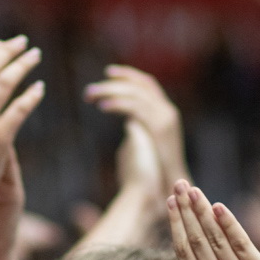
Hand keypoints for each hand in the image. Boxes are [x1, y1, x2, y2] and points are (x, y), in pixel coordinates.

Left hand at [84, 64, 189, 193]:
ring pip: (135, 95)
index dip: (129, 76)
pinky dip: (118, 104)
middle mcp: (166, 111)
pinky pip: (135, 108)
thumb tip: (128, 124)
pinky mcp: (158, 128)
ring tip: (90, 96)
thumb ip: (138, 129)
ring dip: (110, 93)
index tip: (108, 73)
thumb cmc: (155, 171)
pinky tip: (102, 107)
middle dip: (113, 84)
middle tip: (90, 91)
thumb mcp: (147, 144)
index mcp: (164, 112)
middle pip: (139, 86)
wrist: (169, 186)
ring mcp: (164, 118)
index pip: (147, 84)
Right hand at [152, 180, 259, 259]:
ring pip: (215, 239)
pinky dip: (230, 224)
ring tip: (193, 189)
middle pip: (196, 240)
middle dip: (186, 210)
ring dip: (203, 212)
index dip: (176, 225)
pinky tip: (219, 206)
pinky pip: (241, 245)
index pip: (184, 252)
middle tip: (178, 184)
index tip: (171, 203)